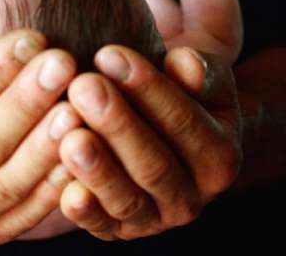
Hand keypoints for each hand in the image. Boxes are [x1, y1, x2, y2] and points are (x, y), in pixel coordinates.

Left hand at [58, 46, 240, 239]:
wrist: (164, 140)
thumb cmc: (177, 99)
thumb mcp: (201, 82)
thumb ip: (199, 71)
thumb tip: (183, 62)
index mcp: (219, 156)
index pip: (184, 120)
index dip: (147, 88)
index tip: (110, 54)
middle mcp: (191, 196)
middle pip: (154, 163)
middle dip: (116, 124)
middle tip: (82, 87)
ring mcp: (154, 218)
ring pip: (127, 198)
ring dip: (98, 169)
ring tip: (70, 136)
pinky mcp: (118, 230)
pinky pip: (101, 226)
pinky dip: (85, 211)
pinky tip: (66, 190)